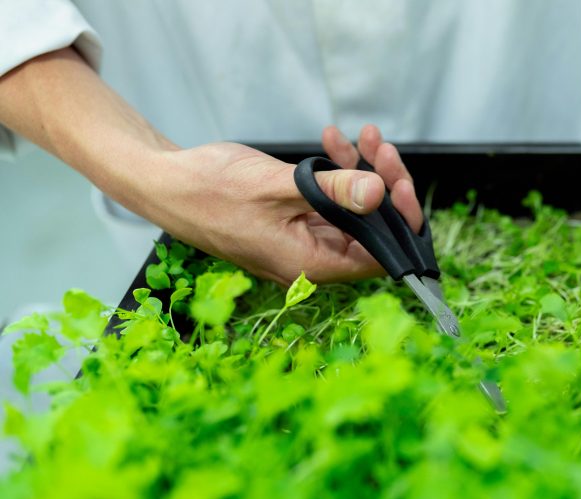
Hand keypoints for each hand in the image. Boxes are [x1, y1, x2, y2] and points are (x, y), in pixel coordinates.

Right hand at [136, 124, 420, 284]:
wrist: (165, 182)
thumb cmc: (209, 190)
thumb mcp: (278, 185)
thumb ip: (333, 191)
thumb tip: (379, 194)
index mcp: (310, 264)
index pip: (379, 256)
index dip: (398, 222)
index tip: (399, 183)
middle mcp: (311, 259)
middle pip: (371, 230)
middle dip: (382, 185)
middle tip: (380, 147)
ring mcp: (302, 240)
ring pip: (353, 211)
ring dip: (361, 172)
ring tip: (362, 136)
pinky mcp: (294, 221)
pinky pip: (329, 201)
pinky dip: (336, 173)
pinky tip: (333, 141)